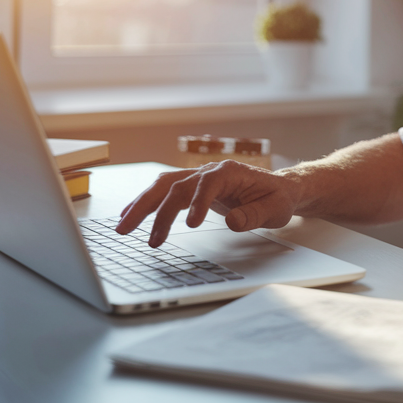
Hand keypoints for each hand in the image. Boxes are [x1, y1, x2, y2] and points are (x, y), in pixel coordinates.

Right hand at [116, 161, 301, 246]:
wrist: (279, 189)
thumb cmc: (277, 198)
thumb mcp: (275, 209)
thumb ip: (254, 215)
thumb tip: (232, 222)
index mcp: (229, 172)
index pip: (206, 184)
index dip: (197, 203)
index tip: (191, 225)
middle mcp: (209, 171)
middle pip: (175, 185)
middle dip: (153, 208)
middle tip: (135, 231)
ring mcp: (198, 178)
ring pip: (163, 187)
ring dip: (141, 206)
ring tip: (123, 227)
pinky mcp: (192, 188)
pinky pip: (165, 192)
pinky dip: (146, 202)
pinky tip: (130, 214)